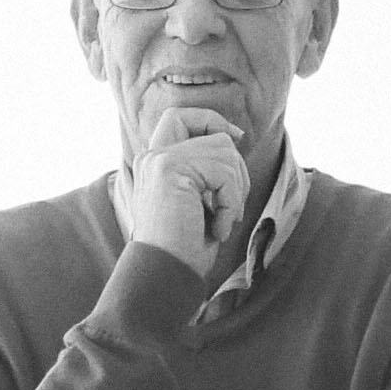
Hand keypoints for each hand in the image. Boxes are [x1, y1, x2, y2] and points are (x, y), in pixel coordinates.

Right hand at [130, 108, 249, 275]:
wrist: (166, 273)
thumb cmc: (186, 246)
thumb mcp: (200, 199)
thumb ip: (207, 168)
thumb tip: (234, 137)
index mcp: (156, 161)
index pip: (180, 116)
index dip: (211, 120)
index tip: (237, 136)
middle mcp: (152, 155)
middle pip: (217, 137)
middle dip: (237, 173)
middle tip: (230, 209)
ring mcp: (159, 159)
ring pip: (226, 153)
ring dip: (236, 192)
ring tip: (221, 222)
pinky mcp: (170, 168)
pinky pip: (224, 173)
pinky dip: (232, 204)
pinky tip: (217, 228)